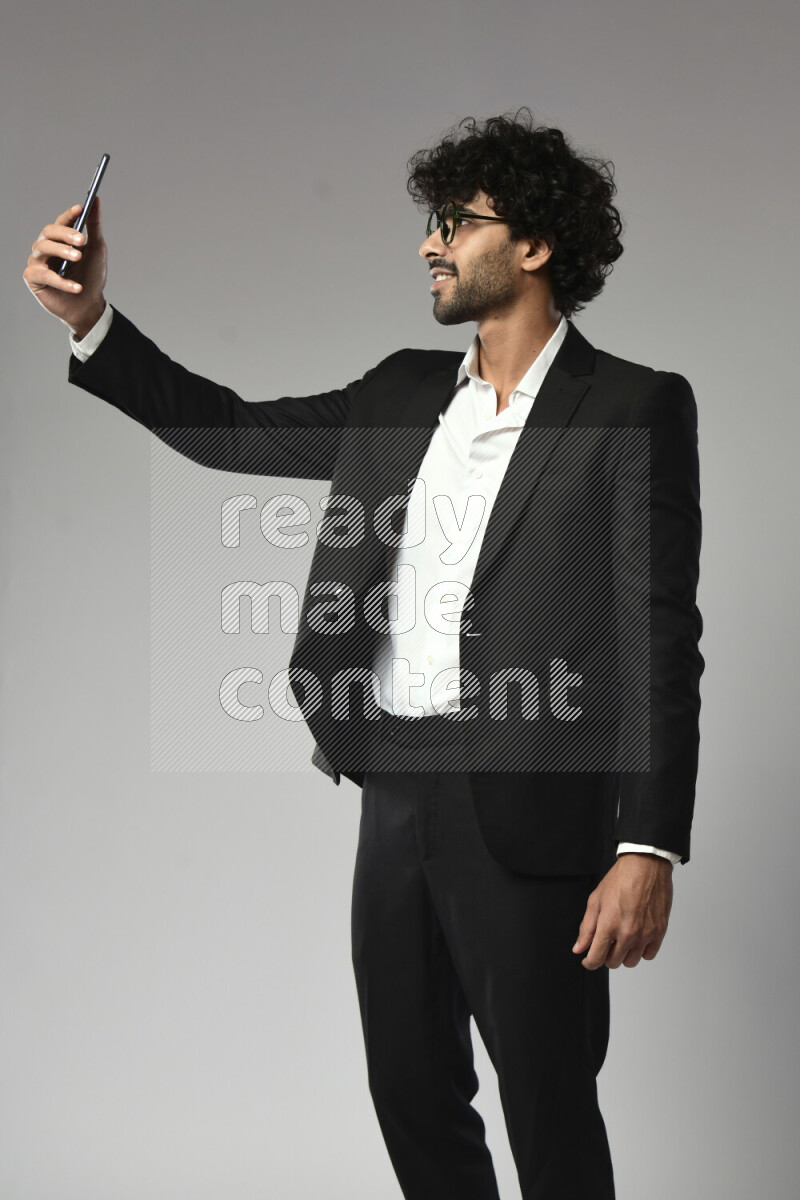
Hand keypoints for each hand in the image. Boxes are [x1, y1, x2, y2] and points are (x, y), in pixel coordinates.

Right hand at [23, 195, 106, 337]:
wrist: (89, 306)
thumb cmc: (91, 277)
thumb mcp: (96, 250)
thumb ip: (94, 226)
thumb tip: (96, 199)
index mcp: (60, 239)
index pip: (61, 221)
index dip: (68, 214)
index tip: (80, 208)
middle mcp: (46, 247)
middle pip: (48, 233)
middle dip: (65, 234)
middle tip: (81, 241)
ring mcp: (38, 262)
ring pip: (43, 248)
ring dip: (62, 252)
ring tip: (78, 258)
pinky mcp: (33, 279)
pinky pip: (43, 275)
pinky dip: (61, 281)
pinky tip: (77, 287)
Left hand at [572, 853, 672, 969]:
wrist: (646, 866)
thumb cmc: (620, 879)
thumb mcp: (596, 900)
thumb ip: (586, 928)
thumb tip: (579, 949)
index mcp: (609, 925)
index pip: (596, 959)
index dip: (589, 962)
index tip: (588, 960)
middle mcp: (628, 933)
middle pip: (613, 963)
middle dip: (606, 955)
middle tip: (607, 942)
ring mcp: (645, 934)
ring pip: (631, 962)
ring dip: (624, 954)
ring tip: (622, 938)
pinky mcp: (659, 932)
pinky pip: (649, 955)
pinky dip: (641, 950)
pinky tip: (637, 937)